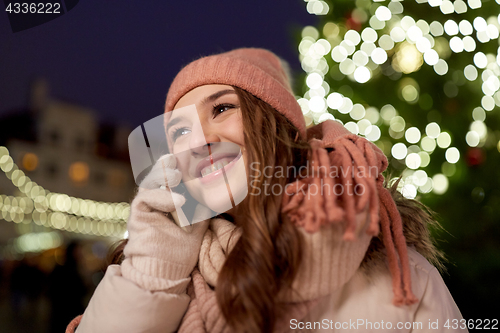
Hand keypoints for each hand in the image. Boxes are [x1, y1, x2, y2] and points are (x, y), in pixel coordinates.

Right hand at [122, 154, 209, 290]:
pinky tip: (179, 201)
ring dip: (165, 175)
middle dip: (170, 163)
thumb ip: (203, 206)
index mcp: (171, 198)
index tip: (192, 153)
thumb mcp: (199, 223)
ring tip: (179, 175)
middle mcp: (157, 199)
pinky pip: (145, 198)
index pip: (174, 175)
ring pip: (151, 181)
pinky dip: (161, 196)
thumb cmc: (184, 250)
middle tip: (181, 156)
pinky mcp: (137, 214)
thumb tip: (213, 189)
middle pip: (161, 173)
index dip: (179, 162)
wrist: (167, 272)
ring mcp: (146, 205)